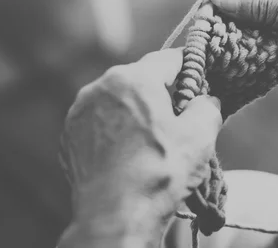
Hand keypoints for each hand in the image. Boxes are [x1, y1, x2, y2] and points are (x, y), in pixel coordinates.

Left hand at [59, 49, 220, 246]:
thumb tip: (206, 101)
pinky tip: (131, 154)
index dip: (190, 68)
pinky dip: (117, 131)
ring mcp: (79, 112)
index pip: (169, 59)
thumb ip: (208, 106)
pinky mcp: (69, 137)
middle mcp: (100, 87)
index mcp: (133, 78)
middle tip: (182, 117)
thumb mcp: (200, 135)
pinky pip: (101, 123)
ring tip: (155, 141)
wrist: (115, 217)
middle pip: (142, 79)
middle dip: (163, 93)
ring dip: (138, 112)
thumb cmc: (159, 173)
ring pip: (120, 101)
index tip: (201, 79)